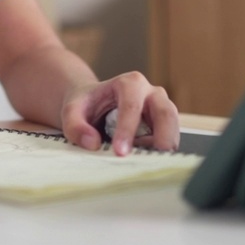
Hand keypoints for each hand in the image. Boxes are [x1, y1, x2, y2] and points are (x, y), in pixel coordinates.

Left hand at [60, 72, 177, 155]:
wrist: (95, 104)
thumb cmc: (85, 105)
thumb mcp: (71, 111)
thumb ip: (75, 126)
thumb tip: (93, 143)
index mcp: (130, 83)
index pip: (132, 106)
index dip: (127, 130)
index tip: (120, 151)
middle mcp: (152, 92)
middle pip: (166, 113)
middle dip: (161, 138)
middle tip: (149, 160)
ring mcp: (162, 107)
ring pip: (173, 127)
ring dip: (162, 147)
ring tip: (143, 161)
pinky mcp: (166, 124)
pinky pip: (170, 139)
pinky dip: (161, 151)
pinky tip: (145, 160)